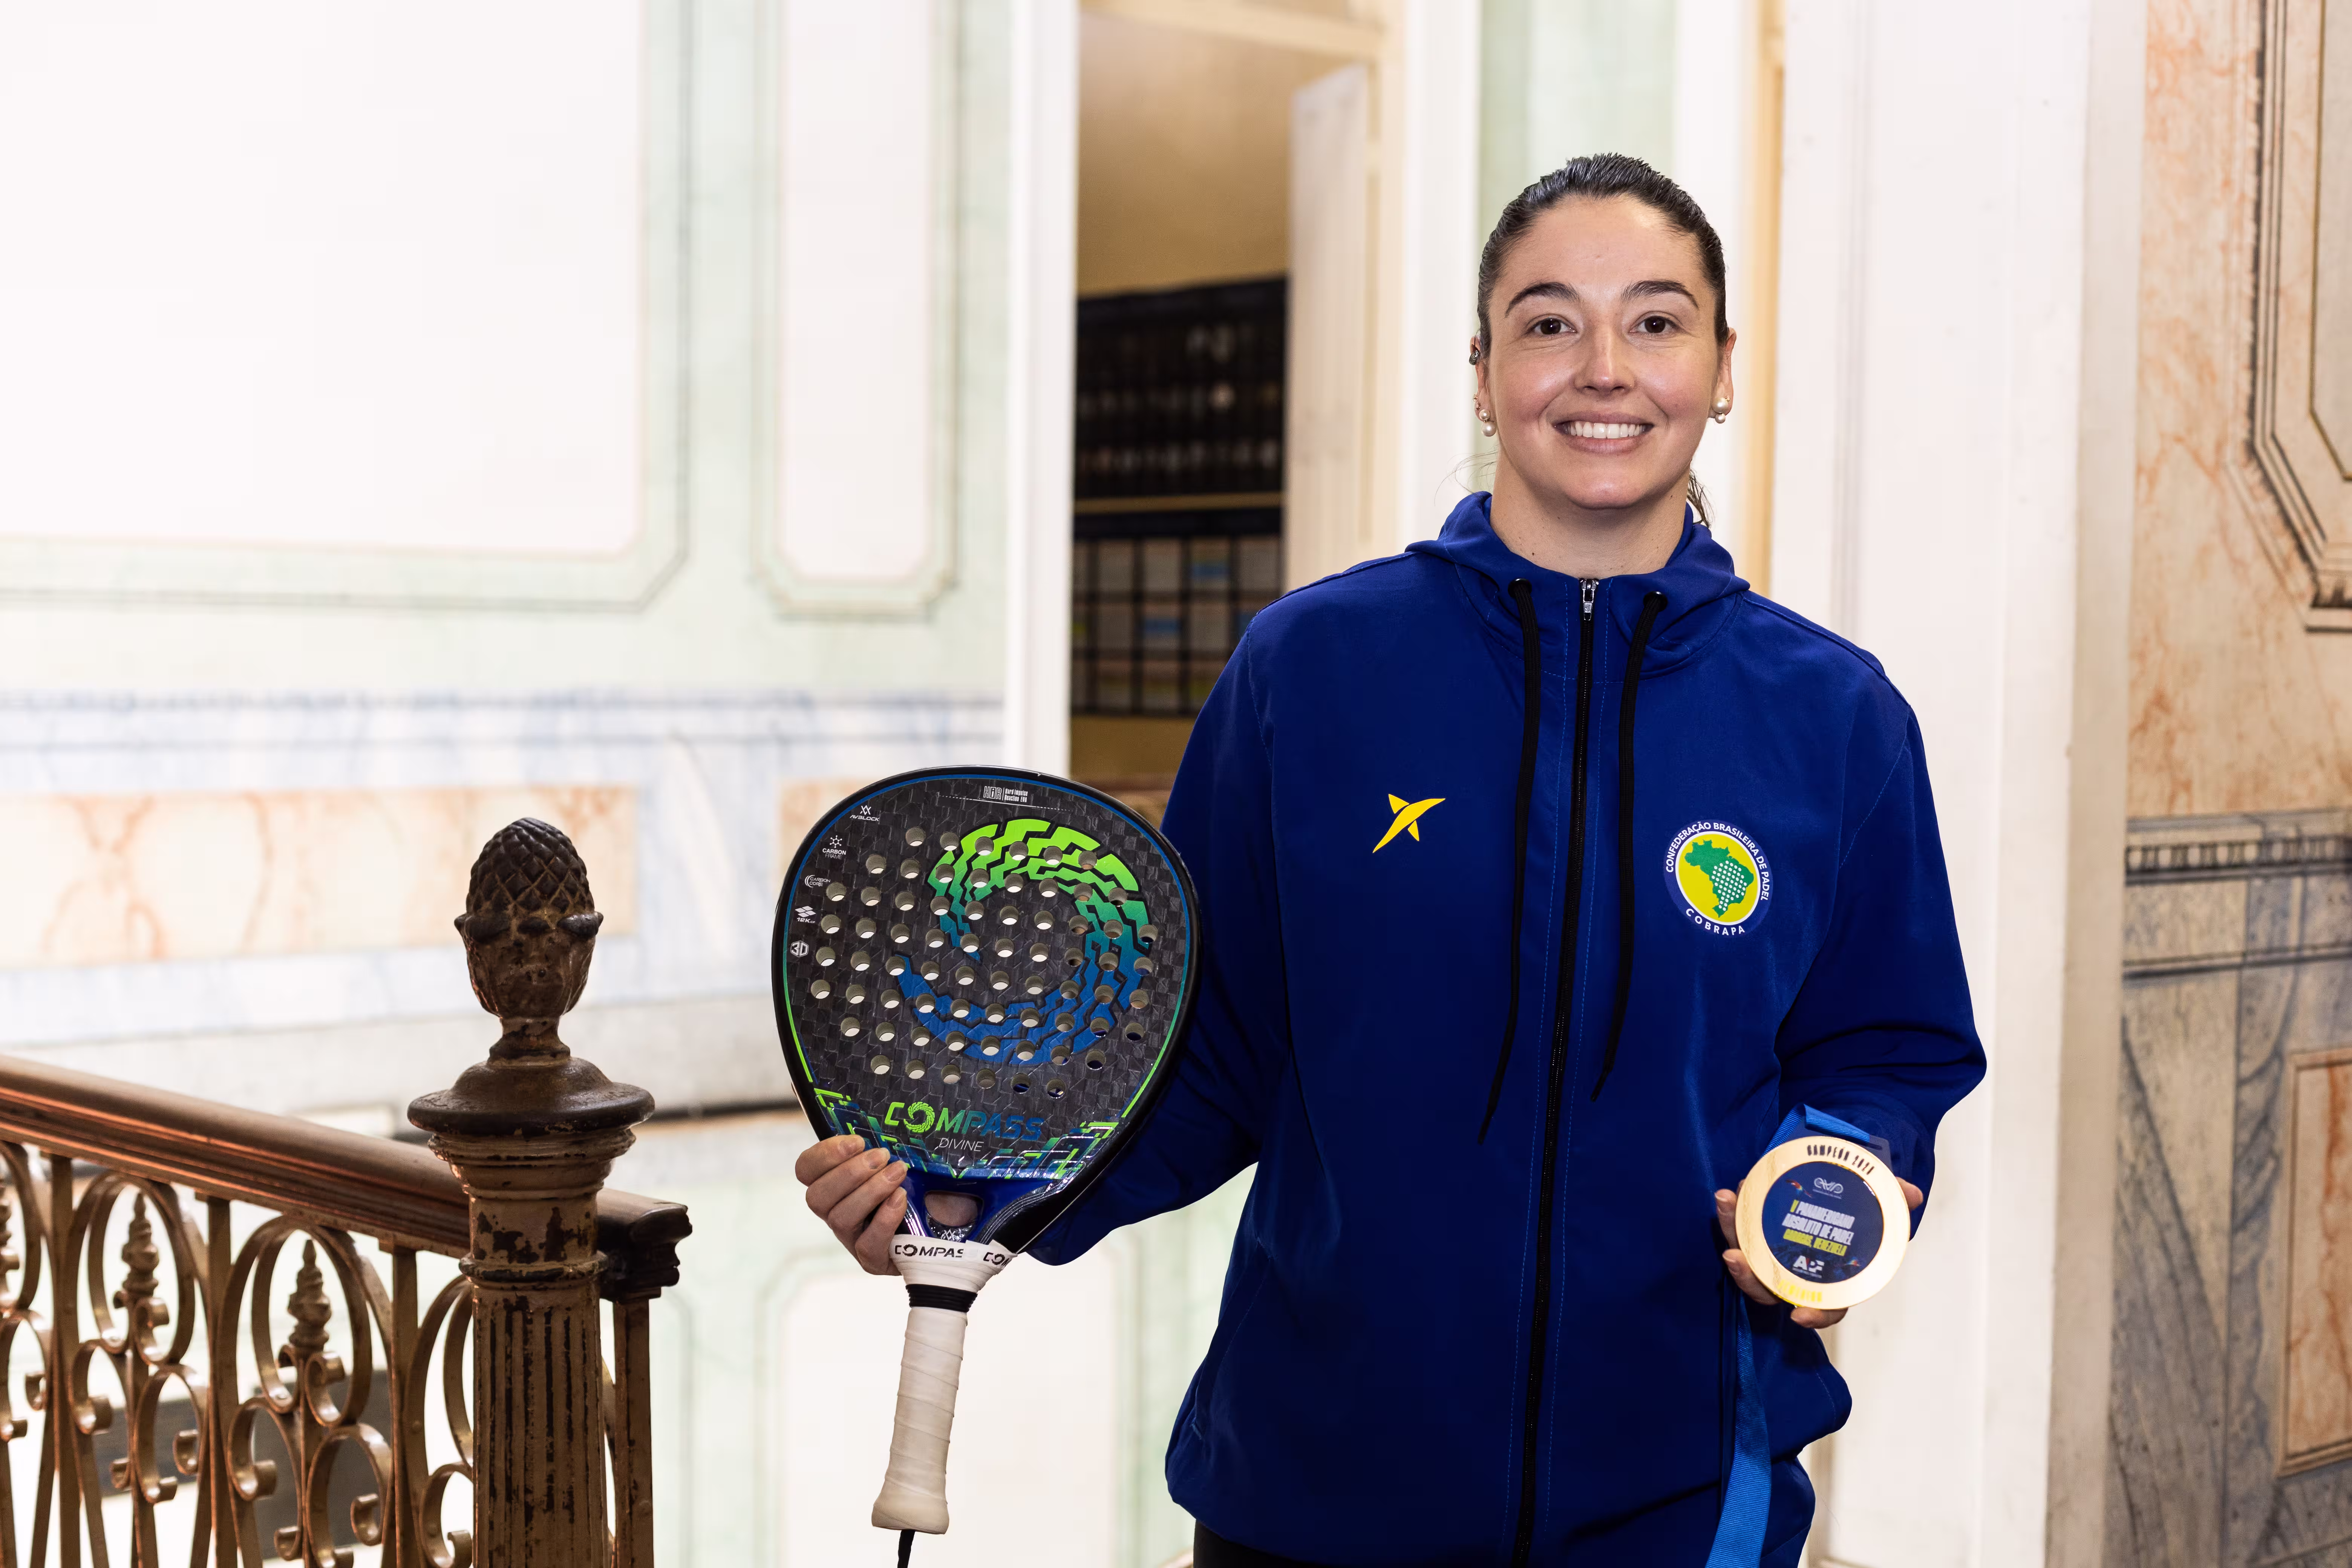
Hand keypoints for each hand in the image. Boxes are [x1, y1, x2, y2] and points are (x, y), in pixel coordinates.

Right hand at [794, 1134, 983, 1274]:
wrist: (950, 1219)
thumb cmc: (920, 1181)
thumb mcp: (897, 1155)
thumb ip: (875, 1137)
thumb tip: (845, 1102)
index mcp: (834, 1182)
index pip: (805, 1169)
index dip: (824, 1154)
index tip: (857, 1140)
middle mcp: (835, 1211)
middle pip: (817, 1196)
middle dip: (848, 1173)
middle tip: (881, 1155)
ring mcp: (851, 1238)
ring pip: (840, 1218)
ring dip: (870, 1191)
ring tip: (898, 1173)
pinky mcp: (873, 1260)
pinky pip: (866, 1245)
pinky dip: (883, 1219)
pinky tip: (901, 1199)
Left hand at [1715, 1177, 1924, 1329]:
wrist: (1835, 1186)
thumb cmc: (1857, 1206)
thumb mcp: (1878, 1203)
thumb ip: (1893, 1199)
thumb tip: (1913, 1194)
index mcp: (1831, 1278)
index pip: (1826, 1308)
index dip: (1816, 1316)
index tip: (1799, 1314)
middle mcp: (1798, 1272)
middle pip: (1769, 1287)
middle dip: (1748, 1277)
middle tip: (1733, 1255)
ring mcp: (1773, 1254)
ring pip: (1747, 1260)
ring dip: (1732, 1233)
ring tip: (1726, 1203)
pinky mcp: (1756, 1234)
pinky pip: (1739, 1232)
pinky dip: (1731, 1215)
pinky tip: (1728, 1195)